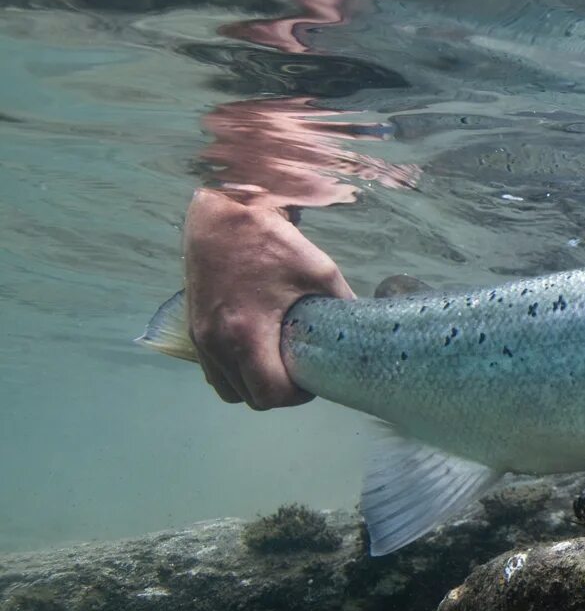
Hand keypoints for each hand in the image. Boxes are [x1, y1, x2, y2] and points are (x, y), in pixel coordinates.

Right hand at [183, 188, 353, 408]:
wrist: (224, 213)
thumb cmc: (273, 242)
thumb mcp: (321, 273)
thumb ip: (342, 306)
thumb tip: (365, 329)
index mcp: (245, 333)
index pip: (270, 393)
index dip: (296, 395)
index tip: (313, 377)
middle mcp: (216, 342)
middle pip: (249, 397)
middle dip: (277, 392)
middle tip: (299, 372)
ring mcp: (200, 338)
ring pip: (227, 388)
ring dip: (253, 384)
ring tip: (278, 363)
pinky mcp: (193, 329)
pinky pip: (213, 370)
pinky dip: (234, 371)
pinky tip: (256, 351)